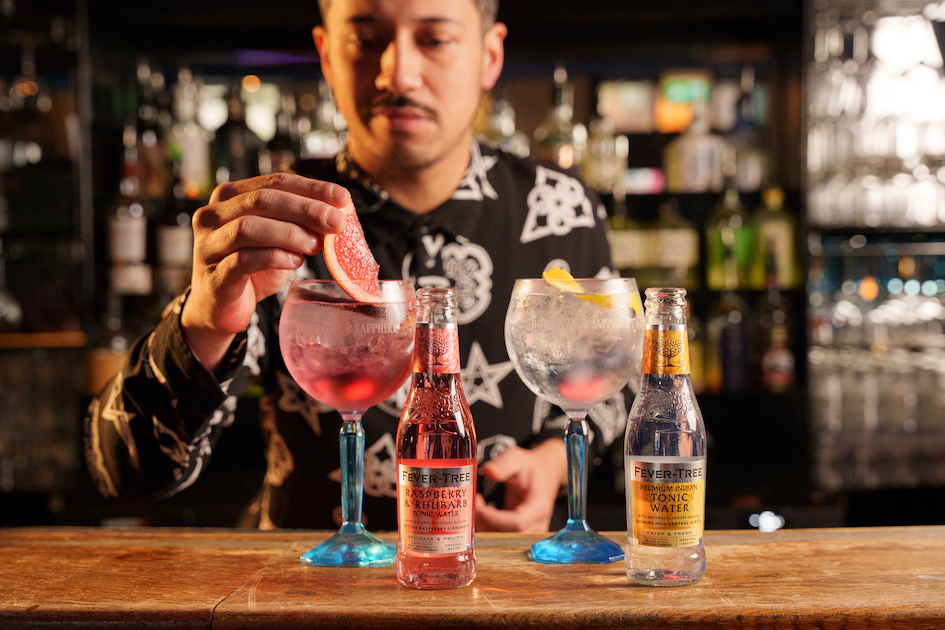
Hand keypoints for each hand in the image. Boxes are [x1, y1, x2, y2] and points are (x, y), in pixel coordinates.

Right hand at [181, 173, 350, 372]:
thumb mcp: (280, 239)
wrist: (221, 308)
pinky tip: (296, 262)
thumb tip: (338, 213)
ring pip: (250, 227)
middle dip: (306, 209)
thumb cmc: (252, 268)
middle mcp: (213, 215)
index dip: (311, 188)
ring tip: (315, 245)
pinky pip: (245, 260)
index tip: (343, 198)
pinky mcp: (215, 275)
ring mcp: (209, 245)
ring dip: (290, 234)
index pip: (274, 181)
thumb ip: (300, 223)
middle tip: (337, 222)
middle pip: (263, 199)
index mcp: (230, 196)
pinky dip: (276, 258)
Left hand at [475, 438, 566, 532]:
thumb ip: (504, 464)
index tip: (478, 504)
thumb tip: (487, 471)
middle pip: (509, 536)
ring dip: (485, 527)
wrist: (543, 473)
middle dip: (486, 524)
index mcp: (539, 506)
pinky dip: (488, 529)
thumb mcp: (518, 458)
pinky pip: (503, 538)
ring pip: (504, 541)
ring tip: (476, 506)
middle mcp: (536, 523)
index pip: (517, 523)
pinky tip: (482, 513)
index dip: (494, 518)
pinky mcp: (521, 533)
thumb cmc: (530, 467)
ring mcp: (529, 531)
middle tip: (473, 505)